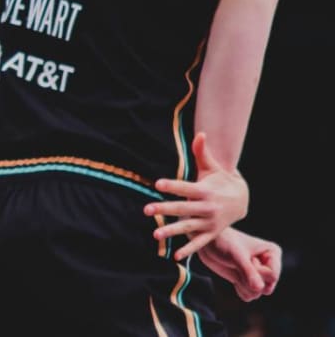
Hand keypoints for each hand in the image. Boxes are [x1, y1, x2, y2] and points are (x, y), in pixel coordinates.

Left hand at [143, 132, 248, 259]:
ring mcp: (209, 222)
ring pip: (188, 227)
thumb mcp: (213, 167)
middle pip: (183, 208)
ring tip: (155, 234)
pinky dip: (188, 249)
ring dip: (172, 231)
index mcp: (205, 190)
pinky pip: (199, 243)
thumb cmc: (221, 180)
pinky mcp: (211, 233)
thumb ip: (202, 153)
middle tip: (146, 210)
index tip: (157, 184)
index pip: (185, 188)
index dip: (172, 186)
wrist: (243, 200)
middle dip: (165, 209)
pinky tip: (175, 256)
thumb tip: (200, 133)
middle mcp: (207, 207)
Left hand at [197, 228, 280, 300]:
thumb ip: (249, 272)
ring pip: (257, 294)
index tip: (246, 257)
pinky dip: (239, 289)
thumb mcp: (237, 256)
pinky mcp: (248, 282)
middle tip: (238, 264)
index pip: (272, 276)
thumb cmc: (224, 242)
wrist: (208, 243)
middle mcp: (269, 265)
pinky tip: (234, 276)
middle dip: (249, 280)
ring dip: (243, 284)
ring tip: (236, 268)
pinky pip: (249, 296)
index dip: (257, 272)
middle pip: (267, 288)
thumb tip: (259, 289)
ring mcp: (259, 275)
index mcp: (273, 253)